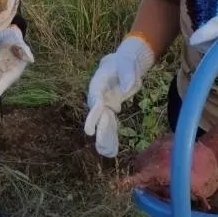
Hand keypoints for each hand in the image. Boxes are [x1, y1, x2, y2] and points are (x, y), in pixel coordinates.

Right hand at [84, 35, 154, 157]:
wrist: (122, 64)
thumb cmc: (123, 63)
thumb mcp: (128, 66)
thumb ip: (127, 76)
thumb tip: (126, 89)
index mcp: (98, 84)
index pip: (95, 100)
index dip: (93, 114)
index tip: (90, 128)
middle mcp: (98, 96)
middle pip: (97, 114)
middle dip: (97, 128)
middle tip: (97, 142)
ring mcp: (104, 104)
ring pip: (103, 122)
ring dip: (105, 137)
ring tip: (106, 153)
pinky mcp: (111, 108)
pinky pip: (111, 124)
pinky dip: (111, 136)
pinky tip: (111, 150)